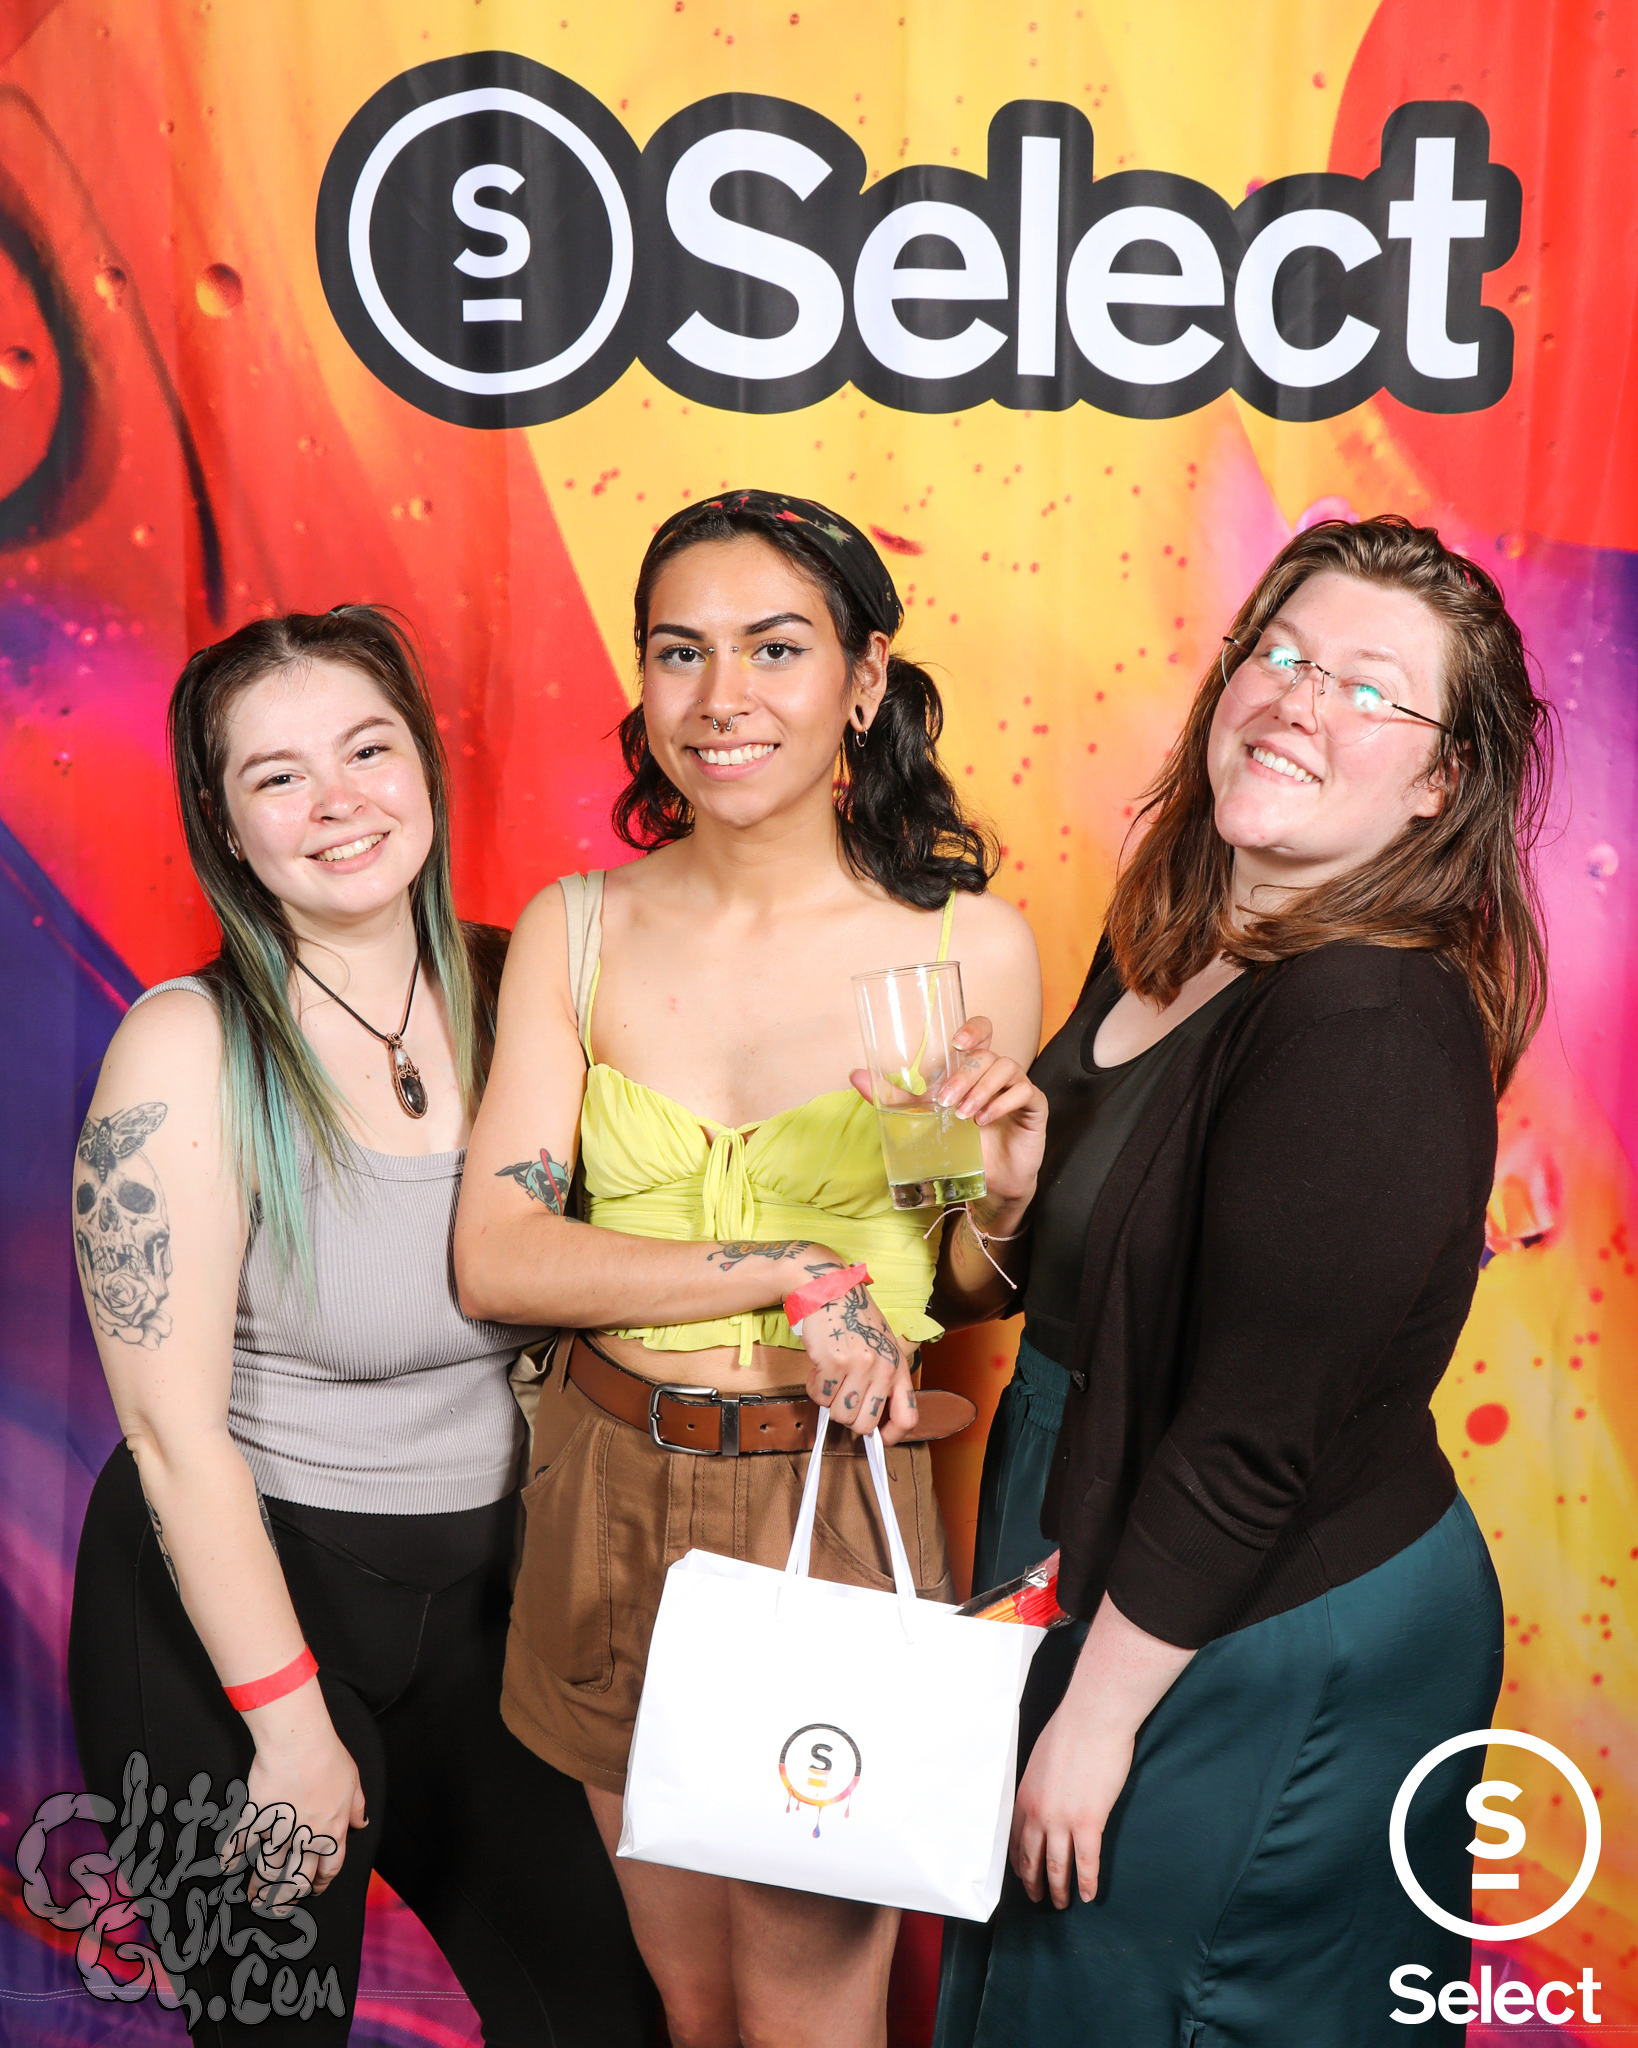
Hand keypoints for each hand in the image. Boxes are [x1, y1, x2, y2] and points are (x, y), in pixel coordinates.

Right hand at [228, 1689, 366, 1914]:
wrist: (298, 1744)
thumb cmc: (328, 1758)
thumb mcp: (353, 1781)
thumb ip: (356, 1807)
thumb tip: (361, 1823)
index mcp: (332, 1830)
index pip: (328, 1868)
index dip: (321, 1882)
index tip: (313, 1888)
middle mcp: (305, 1837)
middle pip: (297, 1878)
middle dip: (288, 1897)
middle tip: (279, 1906)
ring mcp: (279, 1831)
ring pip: (269, 1869)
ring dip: (260, 1887)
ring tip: (253, 1896)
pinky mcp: (256, 1818)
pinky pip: (241, 1843)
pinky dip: (232, 1856)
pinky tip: (226, 1866)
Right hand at [798, 1279, 916, 1442]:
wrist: (830, 1288)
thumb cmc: (854, 1318)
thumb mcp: (881, 1345)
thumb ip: (882, 1378)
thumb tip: (871, 1420)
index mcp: (898, 1366)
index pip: (907, 1417)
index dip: (891, 1436)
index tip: (878, 1438)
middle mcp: (883, 1368)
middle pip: (865, 1425)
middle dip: (848, 1418)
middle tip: (842, 1398)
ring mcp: (859, 1366)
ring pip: (840, 1414)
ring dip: (829, 1401)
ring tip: (830, 1377)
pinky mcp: (834, 1362)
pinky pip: (820, 1397)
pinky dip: (815, 1388)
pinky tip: (819, 1368)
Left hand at [852, 1015, 1045, 1215]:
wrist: (991, 1180)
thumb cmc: (961, 1144)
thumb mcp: (922, 1118)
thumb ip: (893, 1097)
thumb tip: (855, 1075)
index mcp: (973, 1068)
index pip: (982, 1031)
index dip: (973, 1028)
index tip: (957, 1043)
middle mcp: (997, 1072)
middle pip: (986, 1054)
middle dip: (964, 1076)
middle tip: (947, 1103)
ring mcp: (1017, 1087)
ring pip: (1006, 1067)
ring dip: (981, 1090)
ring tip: (965, 1116)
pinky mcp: (1034, 1107)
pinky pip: (1025, 1091)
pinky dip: (1002, 1103)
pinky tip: (985, 1120)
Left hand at [1009, 1694, 1133, 1908]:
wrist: (1093, 1718)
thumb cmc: (1070, 1729)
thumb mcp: (1041, 1757)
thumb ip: (1040, 1781)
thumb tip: (1045, 1790)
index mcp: (1024, 1795)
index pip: (1014, 1838)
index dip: (1018, 1861)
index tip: (1022, 1874)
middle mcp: (1038, 1812)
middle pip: (1031, 1858)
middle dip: (1034, 1882)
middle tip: (1038, 1899)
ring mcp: (1062, 1819)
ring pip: (1057, 1866)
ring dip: (1058, 1889)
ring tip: (1061, 1905)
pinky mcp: (1089, 1821)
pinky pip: (1086, 1862)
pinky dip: (1087, 1882)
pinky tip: (1089, 1896)